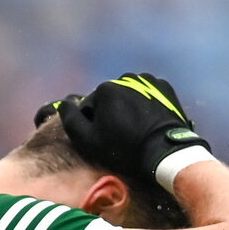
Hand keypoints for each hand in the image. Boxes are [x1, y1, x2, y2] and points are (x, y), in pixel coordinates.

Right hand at [53, 73, 209, 183]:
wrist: (163, 151)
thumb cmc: (123, 148)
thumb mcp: (87, 140)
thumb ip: (70, 119)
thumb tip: (64, 103)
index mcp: (104, 88)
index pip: (89, 107)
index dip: (93, 125)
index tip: (104, 139)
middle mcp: (125, 77)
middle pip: (109, 99)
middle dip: (111, 114)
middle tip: (121, 135)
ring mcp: (147, 80)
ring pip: (127, 96)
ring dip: (127, 108)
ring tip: (135, 128)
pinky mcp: (164, 87)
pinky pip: (146, 94)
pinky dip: (144, 105)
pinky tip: (148, 121)